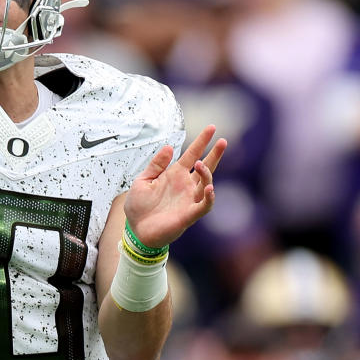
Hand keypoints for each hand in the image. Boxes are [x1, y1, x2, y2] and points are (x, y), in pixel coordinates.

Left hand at [123, 125, 226, 248]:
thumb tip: (169, 147)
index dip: (201, 142)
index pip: (191, 154)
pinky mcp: (189, 215)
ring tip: (200, 164)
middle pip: (205, 167)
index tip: (211, 128)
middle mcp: (185, 185)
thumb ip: (156, 165)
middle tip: (223, 141)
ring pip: (206, 183)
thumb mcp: (142, 180)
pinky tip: (209, 188)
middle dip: (215, 154)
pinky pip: (204, 205)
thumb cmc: (138, 206)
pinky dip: (209, 197)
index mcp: (174, 175)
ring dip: (207, 173)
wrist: (135, 230)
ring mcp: (189, 199)